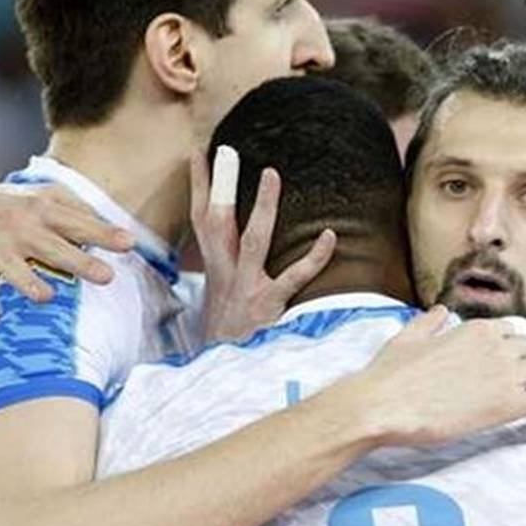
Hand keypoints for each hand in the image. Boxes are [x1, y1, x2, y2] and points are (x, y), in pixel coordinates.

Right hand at [0, 180, 133, 323]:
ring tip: (46, 297)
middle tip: (107, 277)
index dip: (104, 233)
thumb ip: (73, 207)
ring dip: (29, 284)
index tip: (129, 243)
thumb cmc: (3, 205)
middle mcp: (18, 229)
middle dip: (79, 262)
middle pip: (53, 248)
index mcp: (39, 210)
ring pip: (14, 270)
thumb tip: (109, 222)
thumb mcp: (36, 196)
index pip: (78, 222)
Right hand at [191, 147, 335, 342]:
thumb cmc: (229, 337)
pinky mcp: (269, 305)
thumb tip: (236, 253)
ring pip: (254, 240)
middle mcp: (227, 274)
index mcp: (216, 270)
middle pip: (217, 222)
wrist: (224, 375)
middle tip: (225, 149)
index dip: (199, 186)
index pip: (202, 220)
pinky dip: (313, 257)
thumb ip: (228, 275)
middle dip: (220, 186)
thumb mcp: (219, 303)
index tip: (198, 152)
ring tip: (271, 175)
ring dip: (263, 207)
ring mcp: (247, 288)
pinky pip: (294, 276)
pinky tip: (328, 235)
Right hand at [332, 307, 525, 447]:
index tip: (524, 354)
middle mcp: (497, 346)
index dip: (517, 345)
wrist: (384, 405)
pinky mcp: (508, 405)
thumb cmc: (390, 373)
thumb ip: (430, 321)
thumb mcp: (408, 335)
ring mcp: (506, 375)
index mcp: (475, 327)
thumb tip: (441, 311)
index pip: (511, 331)